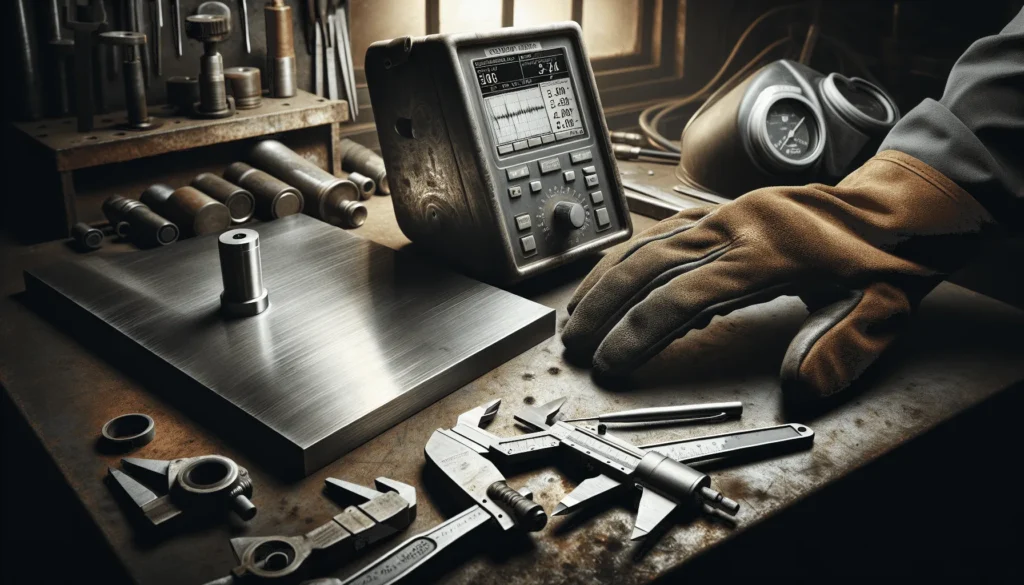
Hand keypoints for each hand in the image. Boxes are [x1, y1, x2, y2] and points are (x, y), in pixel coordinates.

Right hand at [563, 152, 993, 399]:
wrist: (894, 203)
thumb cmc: (887, 256)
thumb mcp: (883, 308)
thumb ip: (840, 348)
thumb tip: (796, 388)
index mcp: (769, 252)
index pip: (686, 295)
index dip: (641, 330)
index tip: (611, 361)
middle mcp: (736, 226)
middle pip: (650, 265)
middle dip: (605, 307)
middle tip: (575, 344)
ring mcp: (724, 214)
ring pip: (647, 243)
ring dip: (606, 280)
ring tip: (575, 316)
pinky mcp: (721, 212)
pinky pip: (661, 232)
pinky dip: (628, 259)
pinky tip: (611, 281)